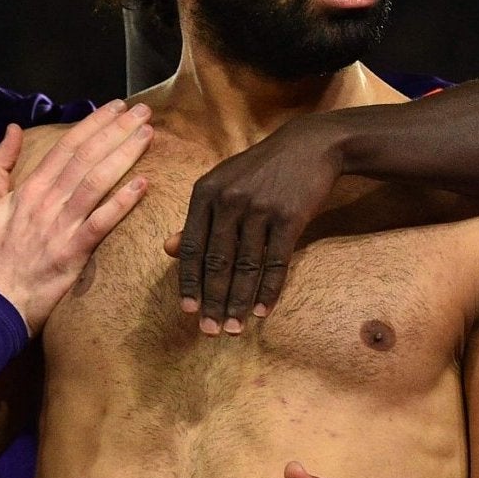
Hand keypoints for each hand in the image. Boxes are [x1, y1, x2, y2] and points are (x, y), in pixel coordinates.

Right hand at [0, 102, 153, 331]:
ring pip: (98, 182)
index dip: (93, 124)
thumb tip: (13, 130)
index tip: (116, 107)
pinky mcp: (74, 252)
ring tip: (148, 135)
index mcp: (29, 189)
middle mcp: (48, 202)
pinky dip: (122, 202)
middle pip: (87, 157)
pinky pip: (102, 222)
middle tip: (143, 111)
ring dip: (124, 155)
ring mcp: (62, 226)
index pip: (66, 147)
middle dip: (117, 130)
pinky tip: (144, 184)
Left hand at [163, 111, 345, 333]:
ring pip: (245, 266)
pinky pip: (276, 262)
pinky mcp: (289, 217)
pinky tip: (263, 311)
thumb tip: (169, 249)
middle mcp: (229, 200)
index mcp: (206, 192)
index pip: (193, 246)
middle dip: (212, 301)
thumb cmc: (261, 169)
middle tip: (209, 331)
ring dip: (239, 302)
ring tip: (234, 328)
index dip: (189, 282)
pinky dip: (268, 290)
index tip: (188, 311)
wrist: (309, 146)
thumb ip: (198, 218)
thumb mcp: (223, 184)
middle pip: (217, 261)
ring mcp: (260, 209)